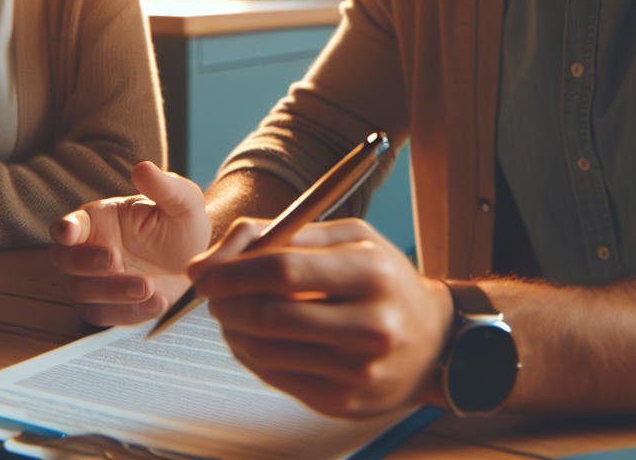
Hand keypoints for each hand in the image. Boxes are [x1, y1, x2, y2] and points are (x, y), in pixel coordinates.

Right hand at [49, 160, 210, 326]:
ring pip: (84, 293)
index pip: (67, 226)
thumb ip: (165, 187)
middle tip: (114, 259)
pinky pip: (105, 316)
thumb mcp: (182, 204)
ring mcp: (92, 284)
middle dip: (85, 263)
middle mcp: (86, 252)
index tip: (69, 231)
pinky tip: (155, 302)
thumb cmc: (180, 226)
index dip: (64, 229)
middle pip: (65, 261)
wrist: (194, 263)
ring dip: (113, 291)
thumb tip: (143, 168)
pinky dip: (128, 312)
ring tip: (148, 285)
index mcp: (96, 221)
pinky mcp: (106, 309)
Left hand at [188, 217, 454, 417]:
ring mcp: (357, 370)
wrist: (433, 342)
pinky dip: (250, 355)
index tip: (203, 272)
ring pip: (265, 351)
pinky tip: (252, 338)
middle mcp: (370, 325)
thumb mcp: (347, 237)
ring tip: (230, 313)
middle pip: (268, 315)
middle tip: (212, 294)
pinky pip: (275, 377)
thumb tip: (208, 261)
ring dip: (232, 330)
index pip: (282, 270)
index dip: (231, 272)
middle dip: (225, 303)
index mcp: (372, 272)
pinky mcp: (344, 401)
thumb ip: (280, 234)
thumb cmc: (382, 279)